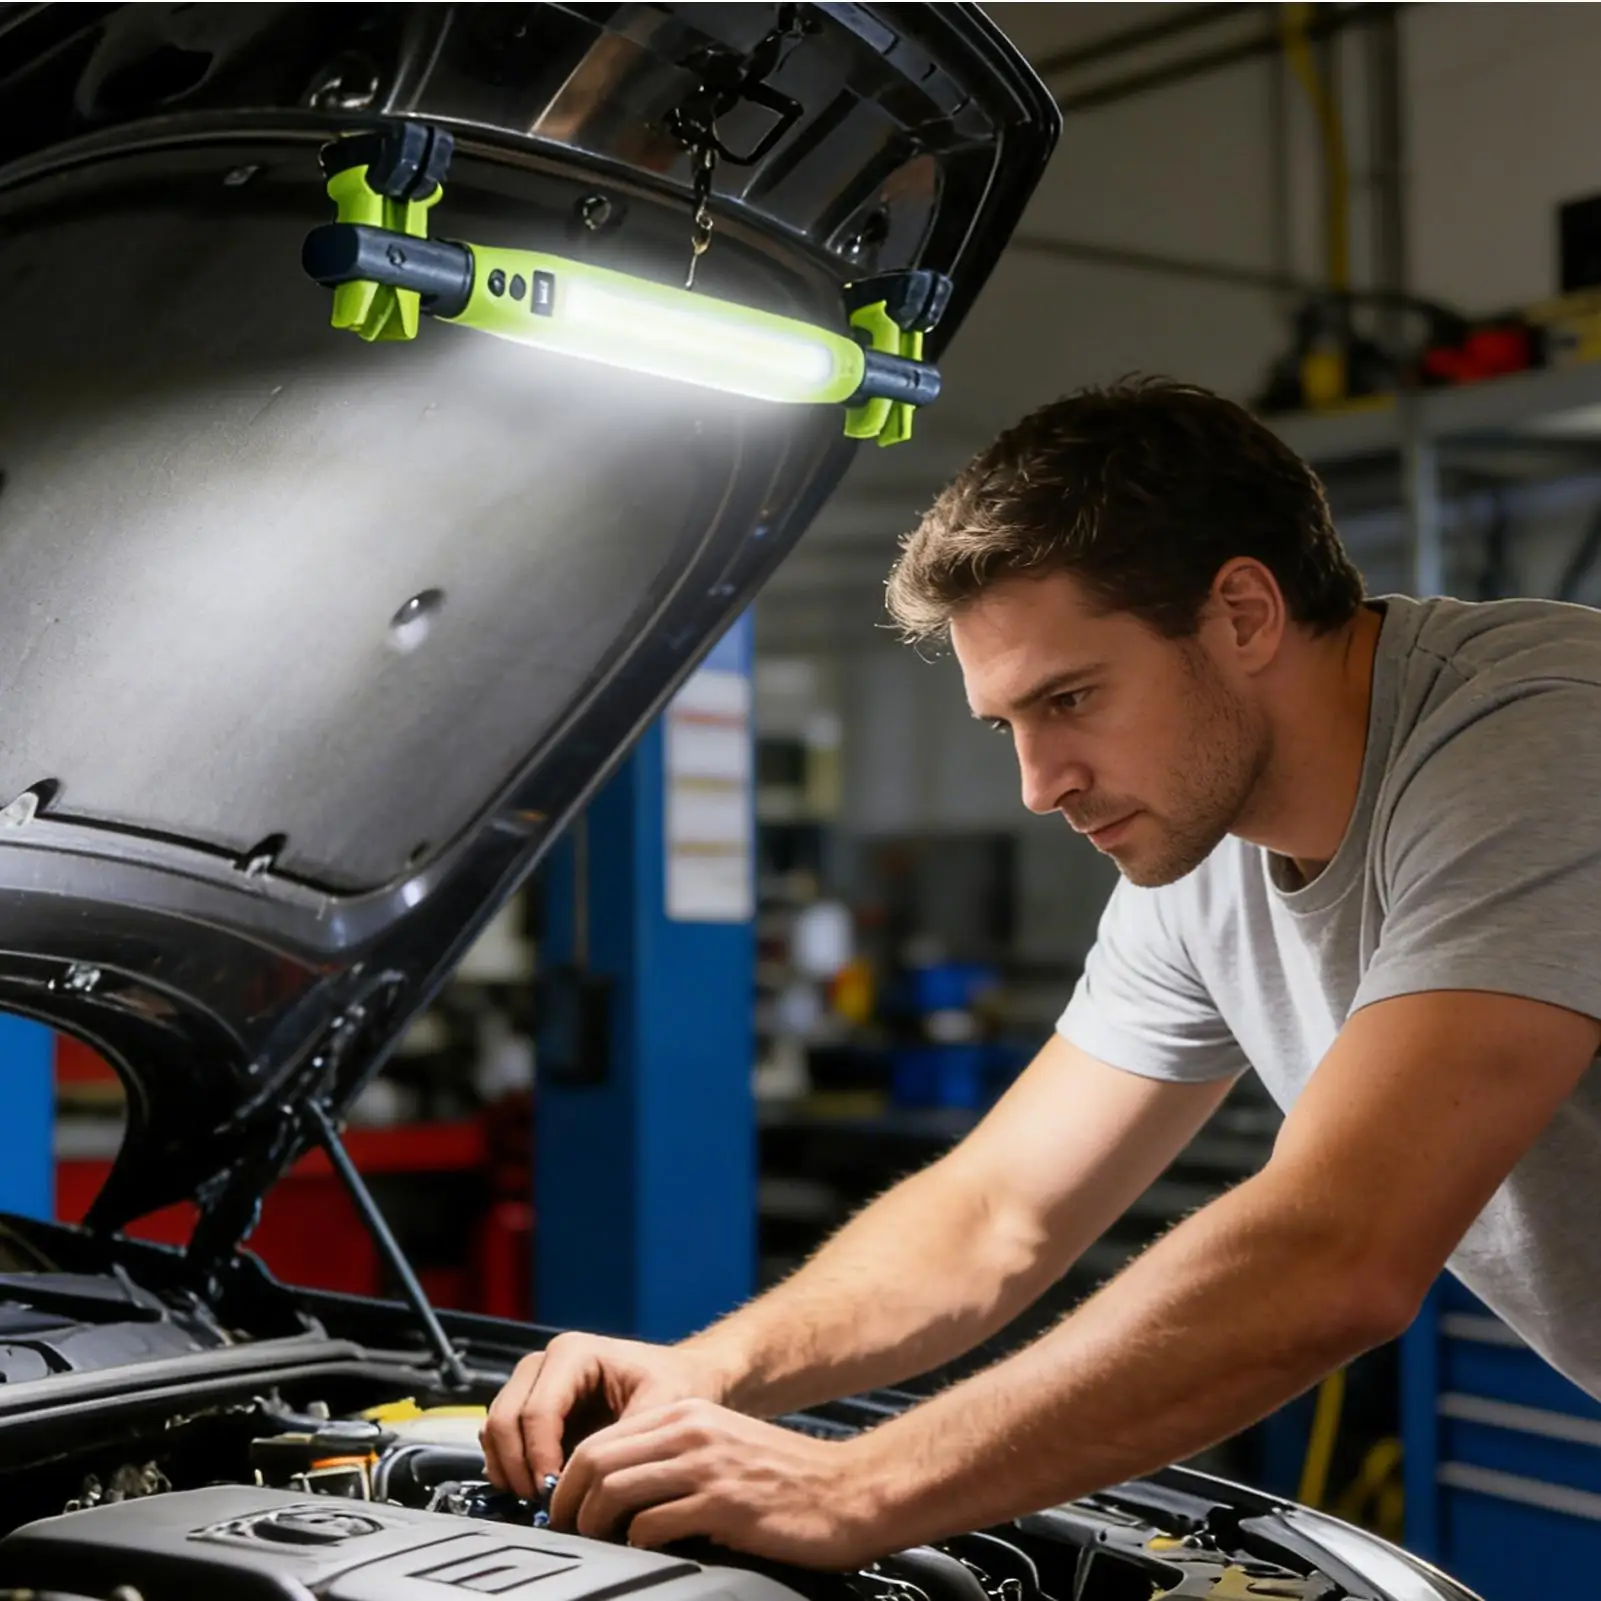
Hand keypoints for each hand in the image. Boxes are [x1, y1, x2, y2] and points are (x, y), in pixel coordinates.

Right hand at [481, 1334, 732, 1499]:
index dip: (539, 1458)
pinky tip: (539, 1489)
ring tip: (544, 1500)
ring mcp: (530, 1382)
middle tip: (545, 1505)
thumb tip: (592, 1482)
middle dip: (518, 1467)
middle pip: (504, 1419)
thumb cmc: (675, 1384)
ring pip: (493, 1429)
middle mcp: (544, 1362)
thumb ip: (625, 1439)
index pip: (537, 1411)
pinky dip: (509, 1467)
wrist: (679, 1377)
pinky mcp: (526, 1405)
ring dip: (510, 1470)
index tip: (556, 1495)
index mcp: (573, 1352)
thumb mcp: (664, 1405)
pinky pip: (498, 1439)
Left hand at [550, 1398, 897, 1569]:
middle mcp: (691, 1431)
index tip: (564, 1511)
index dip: (570, 1480)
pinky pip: (651, 1524)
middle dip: (569, 1504)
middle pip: (597, 1461)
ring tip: (598, 1547)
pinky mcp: (722, 1504)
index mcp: (688, 1414)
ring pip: (615, 1490)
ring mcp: (706, 1466)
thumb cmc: (787, 1479)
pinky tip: (643, 1554)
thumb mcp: (723, 1446)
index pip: (602, 1438)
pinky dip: (633, 1545)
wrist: (848, 1491)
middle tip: (567, 1535)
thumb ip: (674, 1457)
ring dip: (595, 1526)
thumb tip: (615, 1491)